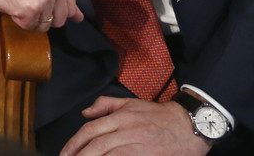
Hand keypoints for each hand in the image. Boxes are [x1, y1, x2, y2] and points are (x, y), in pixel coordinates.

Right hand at [0, 0, 82, 29]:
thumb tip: (80, 18)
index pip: (70, 8)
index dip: (54, 10)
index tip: (41, 2)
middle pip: (60, 20)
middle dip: (43, 17)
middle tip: (27, 0)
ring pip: (45, 26)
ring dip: (31, 19)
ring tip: (19, 1)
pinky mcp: (30, 10)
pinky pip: (30, 27)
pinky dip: (19, 20)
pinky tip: (13, 5)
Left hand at [60, 97, 211, 155]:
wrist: (189, 125)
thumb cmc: (158, 115)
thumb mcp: (130, 103)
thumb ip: (106, 105)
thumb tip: (85, 113)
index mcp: (122, 116)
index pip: (92, 129)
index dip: (75, 142)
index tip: (65, 153)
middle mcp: (128, 130)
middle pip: (98, 145)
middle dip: (80, 155)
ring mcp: (139, 145)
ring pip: (111, 155)